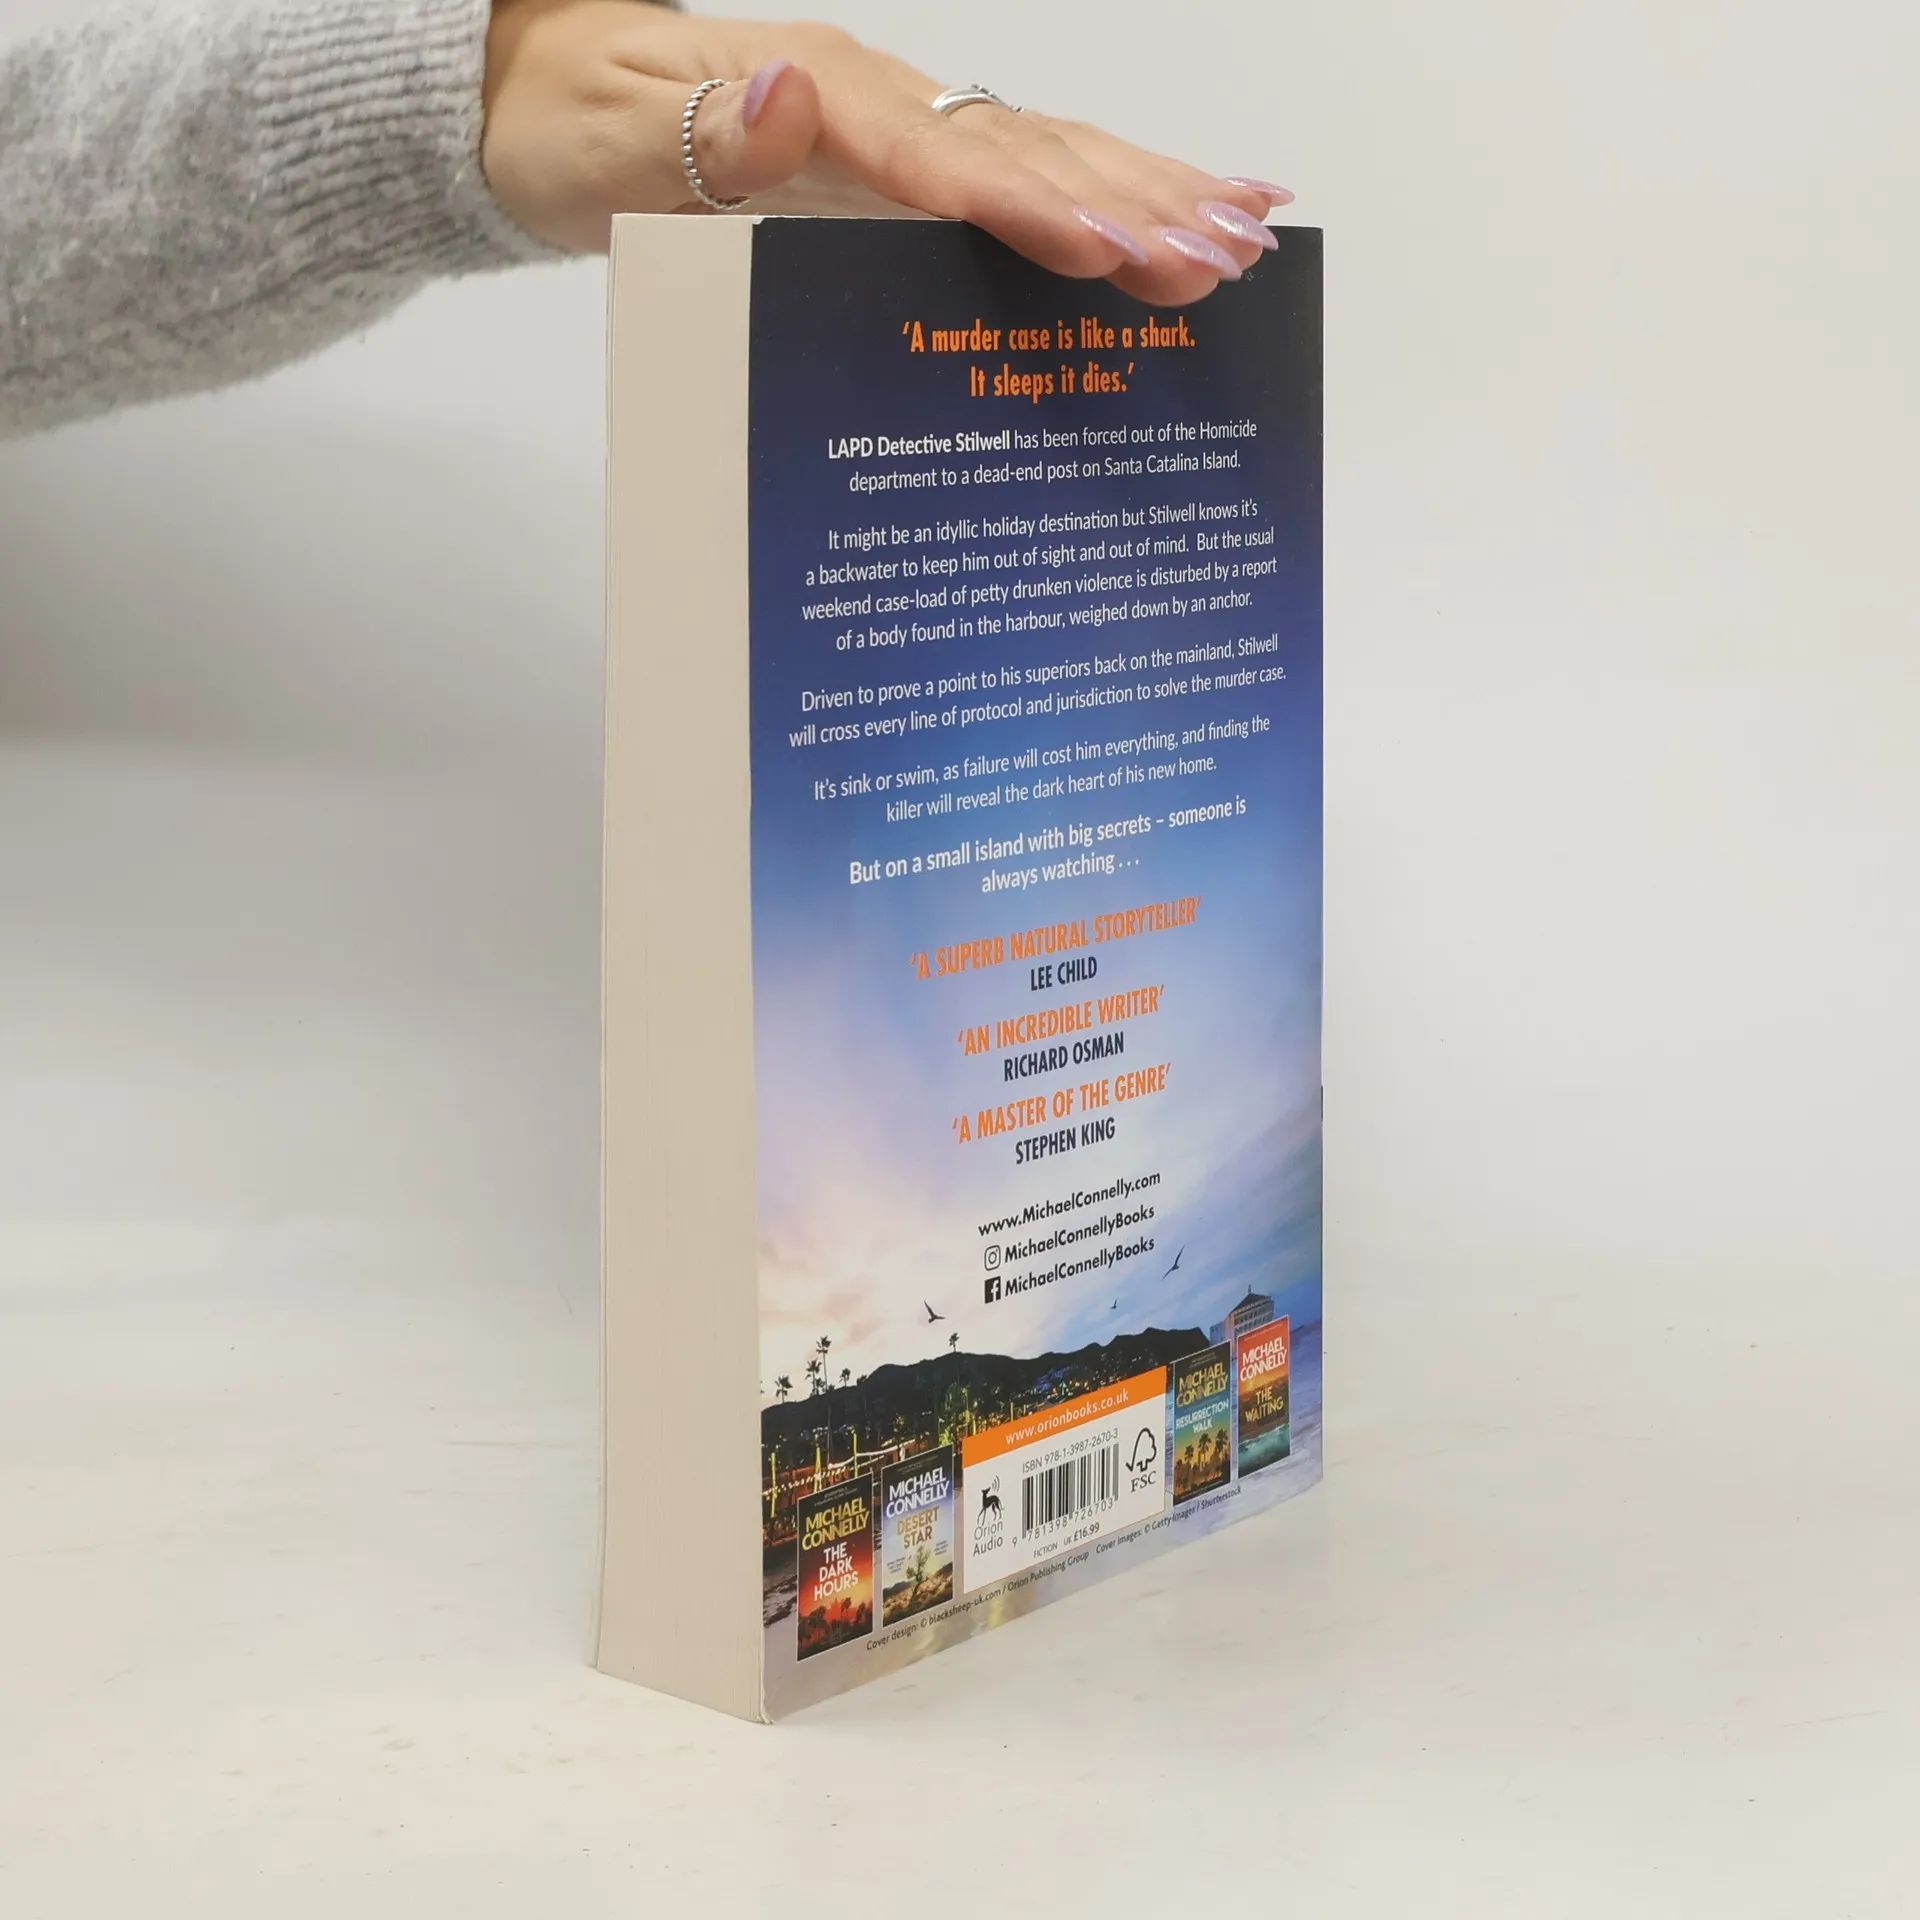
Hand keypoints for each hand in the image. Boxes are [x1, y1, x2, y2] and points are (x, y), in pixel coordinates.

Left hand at [482, 2, 1291, 303]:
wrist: (546, 91)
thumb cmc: (569, 122)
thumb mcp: (603, 134)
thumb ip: (700, 130)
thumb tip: (790, 94)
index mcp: (815, 95)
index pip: (936, 157)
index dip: (1022, 203)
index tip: (1102, 246)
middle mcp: (877, 101)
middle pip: (1024, 148)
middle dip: (1128, 205)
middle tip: (1222, 259)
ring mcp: (901, 126)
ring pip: (1047, 150)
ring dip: (1149, 196)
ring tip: (1247, 240)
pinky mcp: (910, 159)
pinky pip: (1025, 167)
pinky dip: (1111, 188)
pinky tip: (1183, 206)